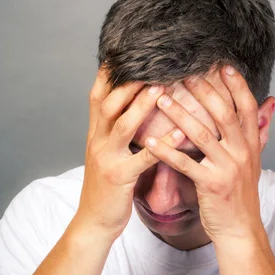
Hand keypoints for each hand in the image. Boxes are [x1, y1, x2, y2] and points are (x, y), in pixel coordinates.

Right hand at [75, 66, 179, 239]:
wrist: (94, 222)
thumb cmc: (107, 186)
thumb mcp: (105, 154)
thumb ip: (114, 131)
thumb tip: (129, 107)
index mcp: (95, 134)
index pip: (97, 96)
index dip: (108, 74)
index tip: (123, 52)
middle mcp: (97, 142)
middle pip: (109, 104)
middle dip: (127, 82)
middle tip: (150, 62)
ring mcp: (106, 159)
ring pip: (123, 125)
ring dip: (141, 105)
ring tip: (161, 87)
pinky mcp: (119, 178)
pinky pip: (144, 158)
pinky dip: (163, 144)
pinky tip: (180, 132)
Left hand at [144, 65, 264, 241]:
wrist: (240, 229)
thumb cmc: (240, 193)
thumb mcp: (254, 160)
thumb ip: (258, 129)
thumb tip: (270, 101)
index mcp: (251, 144)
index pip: (247, 107)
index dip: (237, 85)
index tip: (222, 65)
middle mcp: (242, 152)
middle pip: (223, 114)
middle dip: (203, 91)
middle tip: (183, 73)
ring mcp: (228, 168)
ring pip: (202, 134)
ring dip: (179, 114)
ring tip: (160, 98)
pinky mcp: (211, 184)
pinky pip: (185, 164)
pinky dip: (166, 151)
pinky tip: (150, 140)